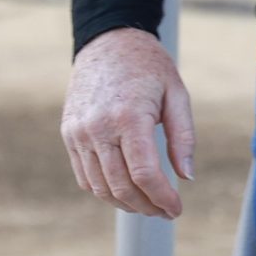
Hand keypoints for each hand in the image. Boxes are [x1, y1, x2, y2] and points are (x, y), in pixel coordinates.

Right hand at [61, 27, 195, 216]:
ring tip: (148, 205)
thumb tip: (186, 178)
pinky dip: (104, 190)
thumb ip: (183, 137)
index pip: (144, 173)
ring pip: (99, 186)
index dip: (162, 198)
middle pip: (121, 185)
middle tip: (166, 212)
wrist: (108, 43)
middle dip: (146, 206)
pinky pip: (84, 175)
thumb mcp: (177, 94)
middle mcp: (97, 128)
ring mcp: (78, 133)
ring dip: (125, 203)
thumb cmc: (149, 67)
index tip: (177, 209)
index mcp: (128, 117)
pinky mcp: (69, 134)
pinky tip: (125, 192)